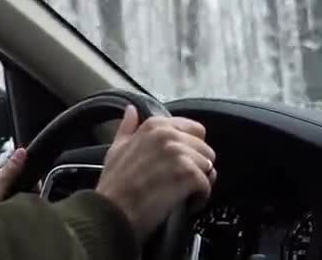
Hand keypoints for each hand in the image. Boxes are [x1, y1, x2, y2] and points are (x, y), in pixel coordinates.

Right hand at [95, 105, 215, 242]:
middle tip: (181, 182)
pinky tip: (184, 203)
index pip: (195, 130)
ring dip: (199, 182)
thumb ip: (127, 128)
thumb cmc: (114, 184)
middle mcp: (169, 134)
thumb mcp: (116, 149)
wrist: (113, 211)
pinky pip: (207, 184)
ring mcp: (179, 153)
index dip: (191, 149)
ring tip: (181, 193)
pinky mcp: (188, 174)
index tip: (179, 164)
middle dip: (197, 166)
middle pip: (205, 149)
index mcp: (154, 125)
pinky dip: (199, 198)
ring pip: (208, 166)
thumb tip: (131, 110)